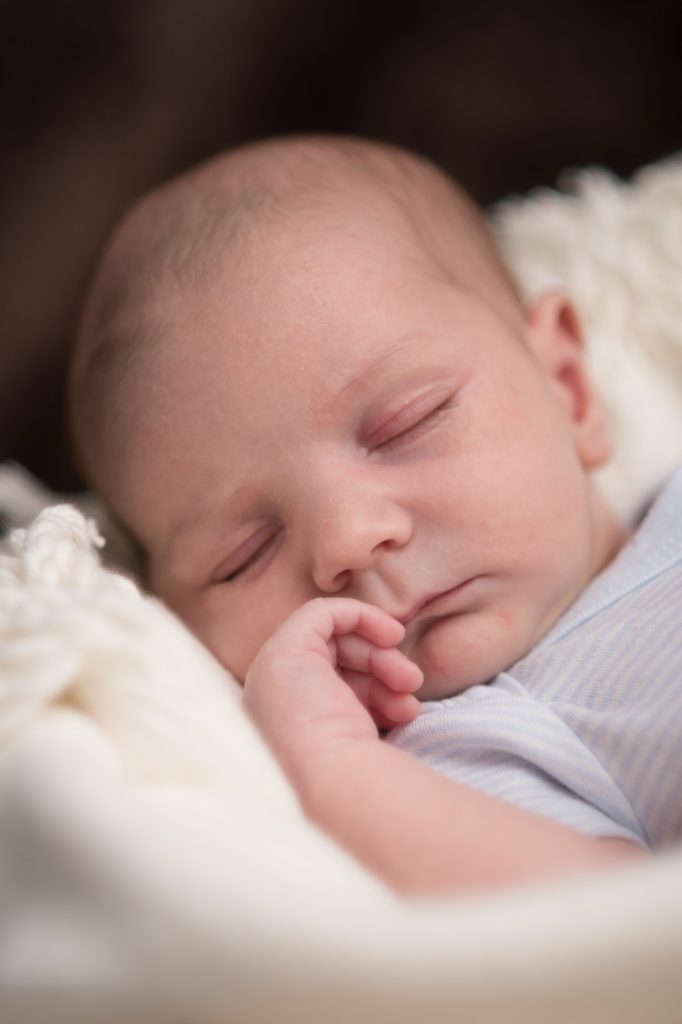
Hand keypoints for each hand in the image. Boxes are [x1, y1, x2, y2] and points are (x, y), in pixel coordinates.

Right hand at [242, 597, 422, 788]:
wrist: (335, 784)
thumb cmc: (355, 779)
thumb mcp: (364, 741)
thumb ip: (369, 715)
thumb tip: (402, 700)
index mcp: (285, 724)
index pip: (331, 687)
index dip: (372, 686)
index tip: (406, 700)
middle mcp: (272, 697)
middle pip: (334, 661)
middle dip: (381, 667)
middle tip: (412, 687)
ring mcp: (273, 671)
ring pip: (334, 639)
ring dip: (382, 654)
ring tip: (411, 683)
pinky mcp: (285, 648)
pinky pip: (323, 611)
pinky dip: (361, 615)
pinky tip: (393, 635)